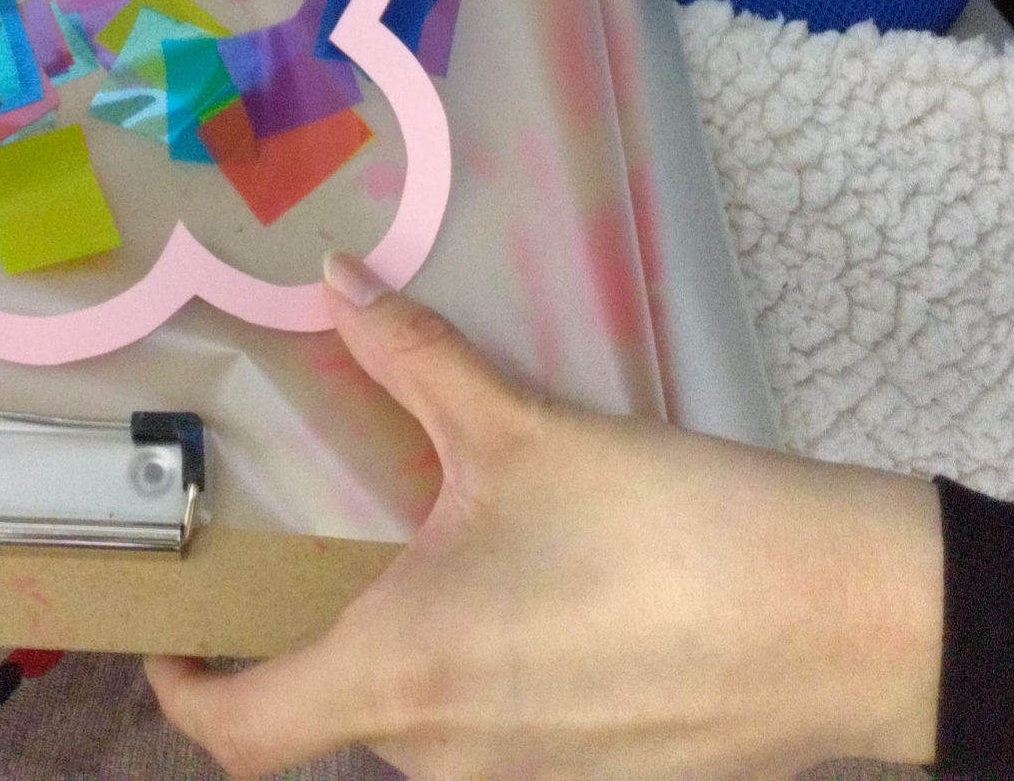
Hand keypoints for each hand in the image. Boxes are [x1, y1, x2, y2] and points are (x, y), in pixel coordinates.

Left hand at [149, 259, 943, 778]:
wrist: (841, 623)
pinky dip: (480, 666)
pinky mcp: (597, 779)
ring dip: (402, 646)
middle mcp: (448, 757)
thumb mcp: (520, 429)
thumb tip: (335, 283)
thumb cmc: (666, 530)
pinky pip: (499, 731)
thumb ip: (410, 356)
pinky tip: (528, 585)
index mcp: (401, 679)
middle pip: (333, 710)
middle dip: (313, 631)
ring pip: (419, 721)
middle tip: (314, 535)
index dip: (187, 690)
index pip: (242, 731)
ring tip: (427, 542)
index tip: (173, 636)